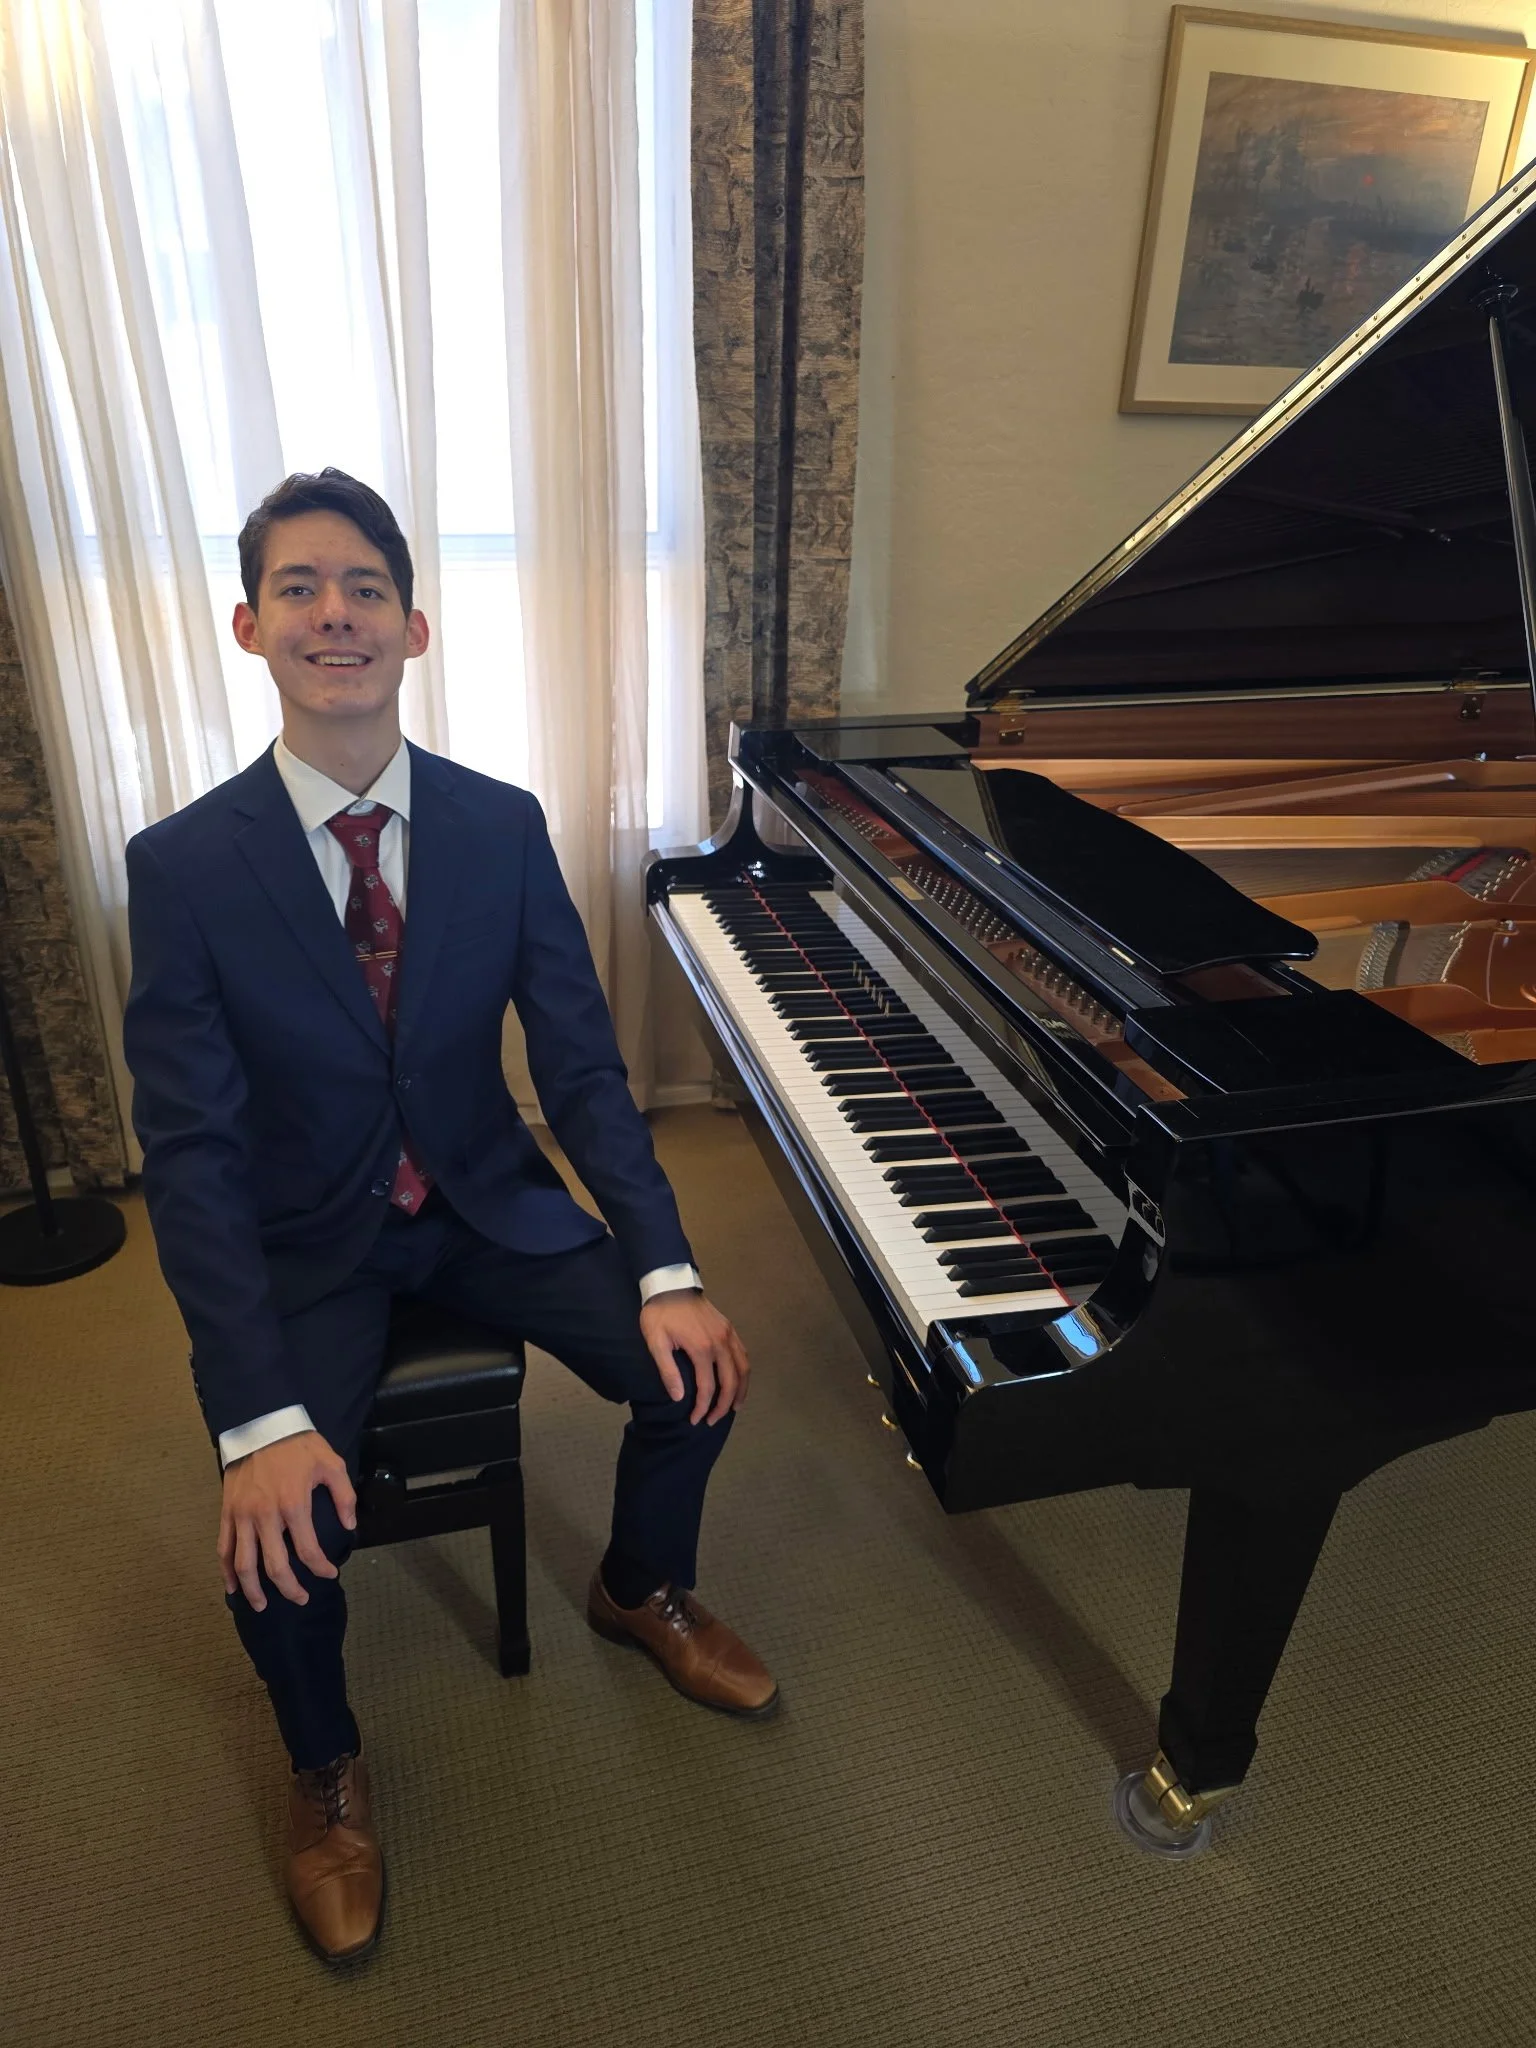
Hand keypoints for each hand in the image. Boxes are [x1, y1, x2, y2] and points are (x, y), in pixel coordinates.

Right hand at [218, 1429, 356, 1610]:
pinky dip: (226, 1571)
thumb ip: (344, 1496)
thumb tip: (349, 1527)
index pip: (308, 1550)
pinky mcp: (227, 1512)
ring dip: (253, 1589)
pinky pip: (224, 1548)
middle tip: (301, 1600)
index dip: (320, 1568)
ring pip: (243, 1564)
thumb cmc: (299, 1445)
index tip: (330, 1574)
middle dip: (289, 1588)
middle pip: (274, 1566)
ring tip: (262, 1605)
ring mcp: (242, 1516)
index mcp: (294, 1505)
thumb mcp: (331, 1464)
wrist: (261, 1425)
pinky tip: (232, 1587)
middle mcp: (266, 1516)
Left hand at [639, 1290, 750, 1425]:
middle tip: (713, 1420)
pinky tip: (738, 1381)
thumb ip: (668, 1371)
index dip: (703, 1407)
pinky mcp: (729, 1328)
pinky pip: (742, 1354)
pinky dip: (743, 1371)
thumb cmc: (659, 1314)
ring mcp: (728, 1334)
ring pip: (743, 1368)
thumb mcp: (656, 1342)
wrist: (670, 1284)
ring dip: (740, 1390)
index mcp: (702, 1348)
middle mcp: (720, 1342)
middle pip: (730, 1381)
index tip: (695, 1420)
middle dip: (723, 1405)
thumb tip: (679, 1397)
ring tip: (733, 1407)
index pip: (708, 1387)